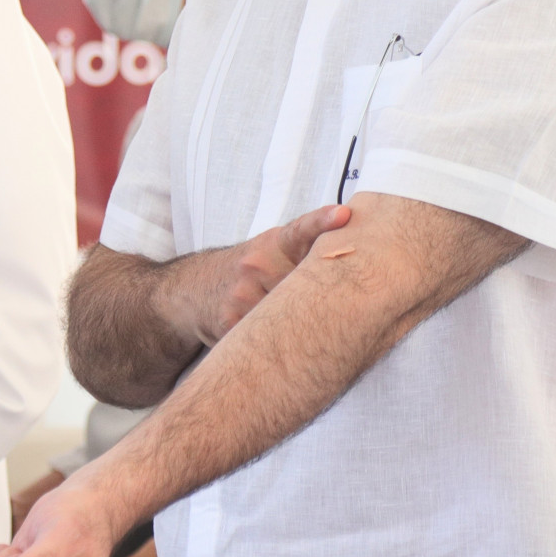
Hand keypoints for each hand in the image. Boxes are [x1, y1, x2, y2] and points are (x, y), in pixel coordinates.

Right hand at [202, 205, 349, 345]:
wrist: (196, 289)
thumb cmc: (250, 270)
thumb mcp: (274, 249)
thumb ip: (308, 250)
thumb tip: (359, 254)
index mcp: (275, 243)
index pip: (302, 229)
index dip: (323, 221)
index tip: (344, 214)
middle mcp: (258, 263)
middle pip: (305, 286)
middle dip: (323, 298)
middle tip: (342, 306)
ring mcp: (242, 293)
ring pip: (289, 315)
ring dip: (303, 325)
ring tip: (302, 325)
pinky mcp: (231, 321)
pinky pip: (268, 336)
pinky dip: (279, 342)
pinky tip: (277, 339)